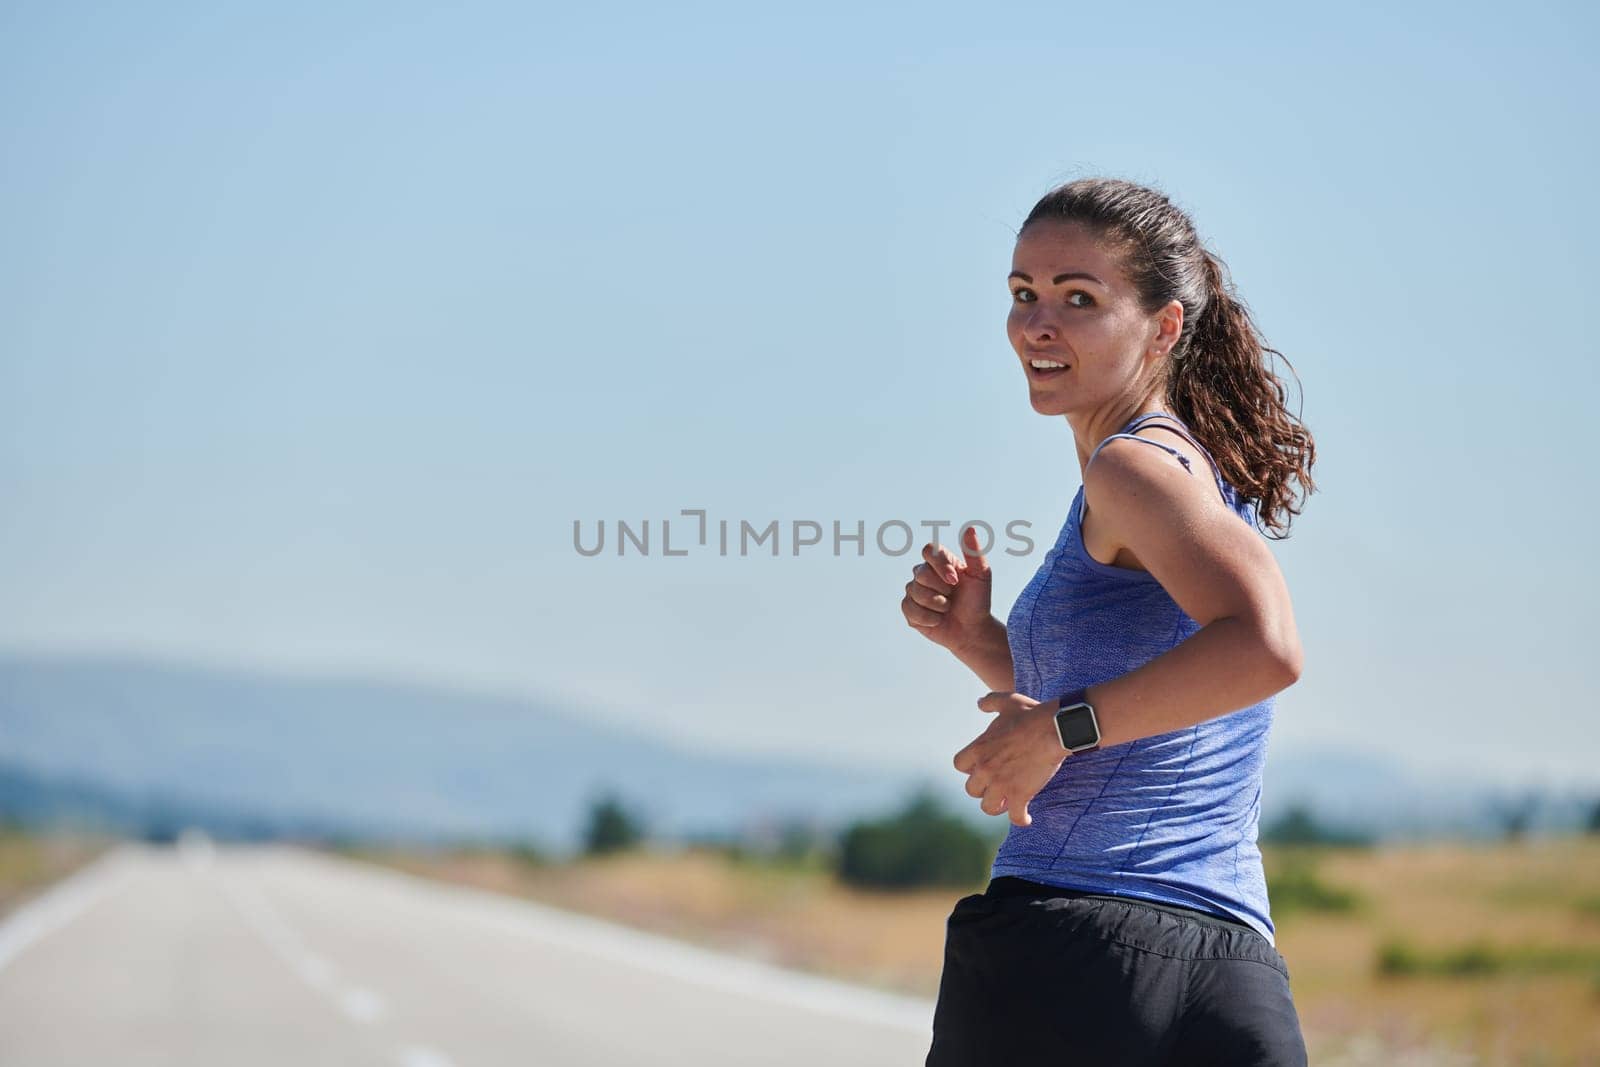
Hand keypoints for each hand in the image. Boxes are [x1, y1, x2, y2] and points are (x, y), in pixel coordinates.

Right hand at [901, 525, 994, 653]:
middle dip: (941, 590)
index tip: (954, 580)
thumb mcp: (981, 575)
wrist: (973, 630)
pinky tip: (938, 620)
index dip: (939, 565)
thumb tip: (970, 528)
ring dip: (937, 605)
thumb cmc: (977, 601)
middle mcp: (923, 574)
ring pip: (915, 592)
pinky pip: (910, 609)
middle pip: (921, 573)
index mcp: (940, 562)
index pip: (929, 550)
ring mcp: (914, 591)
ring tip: (947, 609)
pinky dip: (929, 618)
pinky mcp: (909, 610)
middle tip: (953, 598)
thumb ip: (974, 552)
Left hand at [952, 692, 1065, 826]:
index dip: (970, 768)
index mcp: (978, 749)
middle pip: (972, 789)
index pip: (959, 765)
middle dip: (983, 788)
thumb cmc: (1030, 715)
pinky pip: (1015, 817)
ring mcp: (1001, 785)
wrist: (1053, 729)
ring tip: (1007, 803)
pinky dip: (1021, 819)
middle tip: (996, 786)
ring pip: (988, 807)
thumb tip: (980, 703)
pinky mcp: (1020, 795)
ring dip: (997, 805)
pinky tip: (1026, 818)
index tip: (980, 767)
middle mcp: (985, 769)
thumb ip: (990, 702)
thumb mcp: (1006, 702)